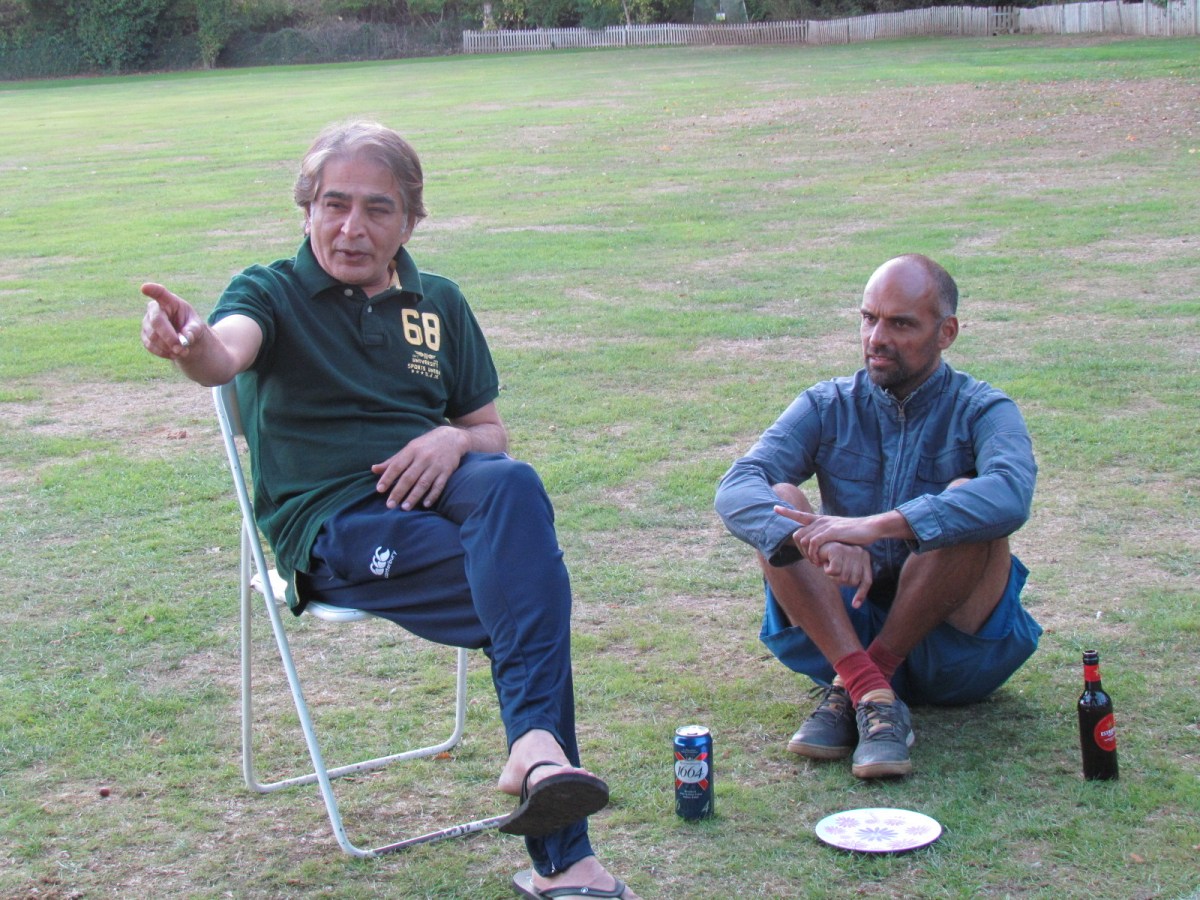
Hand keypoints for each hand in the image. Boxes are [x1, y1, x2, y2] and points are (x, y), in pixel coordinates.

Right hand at [141, 283, 202, 358]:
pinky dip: (163, 352)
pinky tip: (173, 354)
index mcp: (170, 302)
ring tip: (183, 352)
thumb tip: (185, 339)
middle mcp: (154, 309)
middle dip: (168, 337)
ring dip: (168, 347)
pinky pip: (150, 345)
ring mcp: (147, 322)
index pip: (160, 293)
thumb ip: (193, 331)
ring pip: (152, 336)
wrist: (185, 340)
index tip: (145, 288)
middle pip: (156, 321)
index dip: (152, 290)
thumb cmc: (191, 327)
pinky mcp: (145, 335)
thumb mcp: (197, 327)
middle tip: (181, 349)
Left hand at [372, 426, 469, 510]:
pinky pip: (439, 486)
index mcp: (412, 451)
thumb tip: (373, 469)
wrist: (452, 438)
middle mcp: (423, 458)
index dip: (387, 478)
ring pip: (423, 483)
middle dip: (398, 492)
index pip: (397, 466)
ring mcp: (436, 465)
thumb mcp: (409, 449)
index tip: (379, 489)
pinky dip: (432, 495)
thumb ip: (393, 461)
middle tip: (390, 505)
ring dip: (414, 496)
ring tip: (405, 508)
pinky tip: (425, 504)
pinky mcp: (447, 471)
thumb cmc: (426, 445)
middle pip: (409, 477)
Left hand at [774, 504, 909, 559]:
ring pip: (804, 540)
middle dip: (800, 551)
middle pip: (798, 535)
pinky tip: (820, 561)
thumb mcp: (837, 532)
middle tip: (811, 562)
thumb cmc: (855, 533)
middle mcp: (820, 521)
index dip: (786, 512)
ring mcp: (825, 525)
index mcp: (821, 520)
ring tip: (817, 563)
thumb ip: (827, 536)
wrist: (870, 528)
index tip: (775, 508)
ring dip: (807, 555)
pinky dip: (814, 554)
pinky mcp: (831, 531)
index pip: (799, 515)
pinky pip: (813, 543)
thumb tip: (820, 545)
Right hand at [816, 542, 873, 607]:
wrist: (817, 546)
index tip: (855, 606)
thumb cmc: (832, 561)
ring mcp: (849, 550)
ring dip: (833, 576)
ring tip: (829, 566)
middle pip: (853, 581)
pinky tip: (825, 563)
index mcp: (865, 557)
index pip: (867, 580)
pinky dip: (827, 570)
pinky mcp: (838, 550)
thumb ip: (853, 581)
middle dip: (841, 581)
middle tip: (834, 573)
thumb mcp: (845, 571)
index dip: (861, 594)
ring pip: (843, 577)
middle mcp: (860, 552)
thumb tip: (856, 606)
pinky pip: (834, 571)